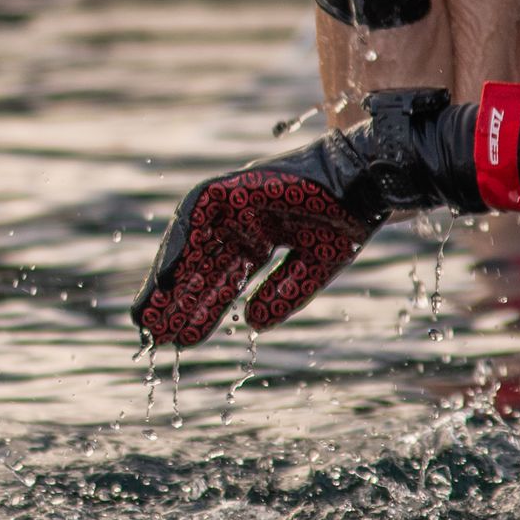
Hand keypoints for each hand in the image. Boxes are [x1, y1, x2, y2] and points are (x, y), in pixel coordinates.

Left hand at [131, 89, 486, 346]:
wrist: (366, 182)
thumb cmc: (347, 220)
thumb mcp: (314, 267)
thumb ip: (283, 295)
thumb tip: (249, 324)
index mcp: (261, 237)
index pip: (223, 278)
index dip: (202, 307)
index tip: (179, 337)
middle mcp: (243, 221)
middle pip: (202, 264)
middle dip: (178, 298)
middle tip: (154, 334)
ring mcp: (237, 202)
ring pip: (193, 243)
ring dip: (171, 277)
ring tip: (153, 315)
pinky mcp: (234, 185)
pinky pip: (197, 212)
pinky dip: (181, 242)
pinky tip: (168, 274)